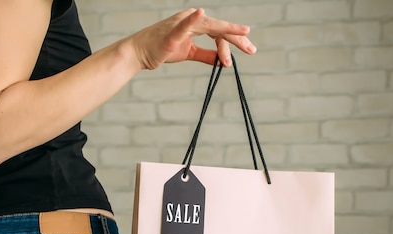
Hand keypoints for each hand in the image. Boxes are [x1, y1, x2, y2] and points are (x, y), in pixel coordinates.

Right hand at [129, 8, 255, 69]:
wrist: (140, 53)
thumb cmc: (163, 50)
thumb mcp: (189, 53)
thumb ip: (206, 55)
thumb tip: (222, 60)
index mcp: (196, 23)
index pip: (220, 31)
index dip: (233, 43)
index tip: (246, 53)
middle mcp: (192, 19)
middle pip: (220, 27)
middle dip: (237, 38)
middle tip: (252, 50)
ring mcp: (182, 23)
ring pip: (210, 26)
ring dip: (228, 32)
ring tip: (244, 35)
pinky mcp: (172, 32)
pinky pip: (185, 25)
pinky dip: (193, 19)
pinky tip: (202, 13)